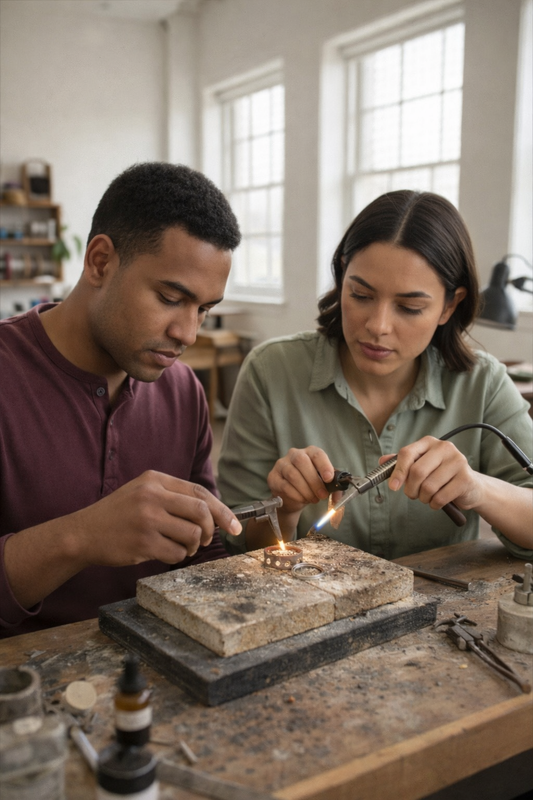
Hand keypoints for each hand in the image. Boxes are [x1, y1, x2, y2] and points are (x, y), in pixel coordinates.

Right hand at [73, 470, 241, 566]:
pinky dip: (178, 557)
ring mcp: (147, 519)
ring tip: (180, 546)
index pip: (199, 493)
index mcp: (155, 479)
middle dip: (210, 530)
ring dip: (193, 546)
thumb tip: (215, 512)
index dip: (222, 510)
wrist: (84, 533)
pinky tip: (164, 552)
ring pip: (192, 535)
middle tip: (206, 540)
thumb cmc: (119, 514)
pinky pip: (177, 553)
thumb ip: (174, 496)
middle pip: (201, 512)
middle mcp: (152, 496)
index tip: (235, 526)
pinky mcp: (142, 543)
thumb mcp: (143, 491)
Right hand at [267, 447, 334, 516]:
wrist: (292, 497)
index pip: (317, 453)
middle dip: (314, 481)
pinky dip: (296, 495)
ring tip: (313, 499)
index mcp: (310, 453)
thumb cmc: (311, 486)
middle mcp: (294, 454)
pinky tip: (302, 499)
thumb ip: (333, 488)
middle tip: (322, 495)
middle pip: (302, 462)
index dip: (324, 465)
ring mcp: (281, 465)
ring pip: (292, 474)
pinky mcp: (273, 477)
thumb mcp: (324, 484)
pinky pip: (284, 485)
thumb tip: (338, 496)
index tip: (329, 478)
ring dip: (305, 490)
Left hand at [382, 436, 483, 510]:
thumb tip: (382, 461)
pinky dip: (435, 504)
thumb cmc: (441, 475)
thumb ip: (402, 463)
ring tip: (428, 497)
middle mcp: (444, 448)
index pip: (407, 453)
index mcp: (429, 442)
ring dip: (423, 498)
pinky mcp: (466, 478)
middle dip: (411, 489)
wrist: (470, 486)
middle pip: (417, 472)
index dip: (398, 472)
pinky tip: (438, 501)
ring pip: (428, 487)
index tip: (393, 487)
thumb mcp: (421, 466)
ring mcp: (457, 461)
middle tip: (413, 495)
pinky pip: (440, 497)